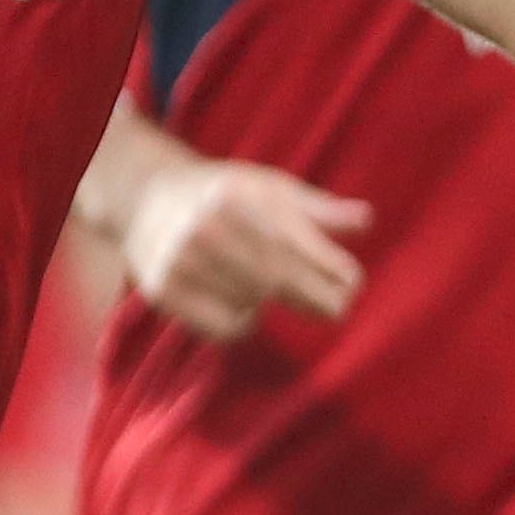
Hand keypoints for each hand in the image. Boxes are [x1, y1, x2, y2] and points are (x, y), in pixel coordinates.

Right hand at [120, 155, 367, 341]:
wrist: (148, 199)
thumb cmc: (226, 194)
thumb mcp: (271, 187)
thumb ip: (318, 208)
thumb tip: (366, 220)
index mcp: (238, 198)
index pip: (294, 244)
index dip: (330, 269)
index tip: (353, 283)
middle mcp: (206, 229)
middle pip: (276, 280)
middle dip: (317, 298)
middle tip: (339, 308)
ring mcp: (182, 262)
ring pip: (253, 305)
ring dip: (273, 303)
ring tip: (268, 285)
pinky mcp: (165, 291)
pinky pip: (223, 327)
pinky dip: (242, 323)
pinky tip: (244, 304)